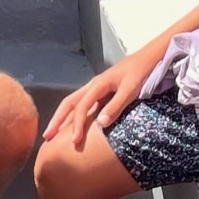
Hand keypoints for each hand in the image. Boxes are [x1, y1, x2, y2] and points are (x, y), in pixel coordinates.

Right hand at [43, 50, 162, 150]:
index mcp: (98, 84)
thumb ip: (116, 106)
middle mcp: (94, 85)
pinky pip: (84, 102)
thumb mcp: (131, 89)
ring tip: (54, 132)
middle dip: (57, 119)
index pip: (81, 106)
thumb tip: (100, 124)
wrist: (151, 56)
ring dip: (63, 116)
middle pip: (70, 102)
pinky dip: (75, 113)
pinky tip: (75, 123)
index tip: (73, 141)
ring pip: (74, 101)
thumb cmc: (142, 71)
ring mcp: (97, 87)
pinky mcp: (103, 90)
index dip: (76, 124)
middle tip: (47, 136)